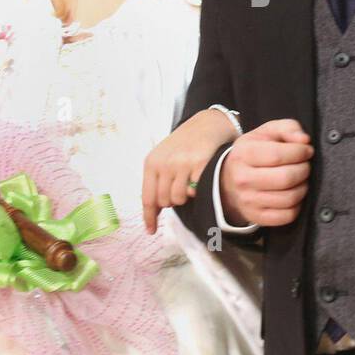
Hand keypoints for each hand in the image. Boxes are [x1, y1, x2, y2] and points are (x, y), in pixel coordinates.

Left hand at [142, 108, 240, 233]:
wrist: (206, 123)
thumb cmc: (183, 144)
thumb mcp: (163, 157)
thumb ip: (156, 180)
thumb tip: (154, 211)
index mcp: (151, 162)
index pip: (148, 197)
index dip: (149, 217)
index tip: (151, 231)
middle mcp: (165, 163)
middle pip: (165, 201)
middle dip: (172, 201)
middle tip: (179, 189)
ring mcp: (183, 163)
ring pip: (180, 198)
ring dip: (185, 196)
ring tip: (188, 183)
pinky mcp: (201, 164)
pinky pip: (195, 191)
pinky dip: (197, 189)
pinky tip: (198, 178)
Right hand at [219, 119, 312, 227]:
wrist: (229, 180)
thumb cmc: (252, 153)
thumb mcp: (266, 133)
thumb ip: (287, 128)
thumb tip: (304, 140)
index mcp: (244, 154)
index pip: (278, 155)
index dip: (300, 152)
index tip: (307, 150)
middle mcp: (243, 179)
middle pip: (286, 178)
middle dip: (304, 170)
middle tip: (305, 165)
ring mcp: (249, 200)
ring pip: (289, 198)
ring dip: (303, 187)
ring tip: (300, 179)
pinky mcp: (257, 217)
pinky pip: (287, 215)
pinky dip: (298, 205)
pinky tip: (293, 194)